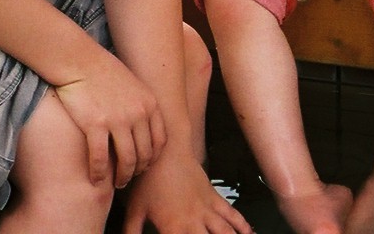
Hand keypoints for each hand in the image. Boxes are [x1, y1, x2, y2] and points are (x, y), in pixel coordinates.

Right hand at [52, 55, 168, 187]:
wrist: (80, 61)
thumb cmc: (103, 72)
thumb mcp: (133, 85)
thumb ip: (141, 105)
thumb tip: (142, 127)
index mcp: (149, 103)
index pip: (160, 140)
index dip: (153, 158)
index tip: (144, 166)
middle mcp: (138, 113)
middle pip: (145, 153)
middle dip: (137, 171)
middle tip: (128, 179)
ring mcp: (118, 119)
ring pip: (126, 160)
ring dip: (122, 177)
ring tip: (116, 184)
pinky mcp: (96, 124)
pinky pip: (101, 158)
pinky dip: (99, 172)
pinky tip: (95, 179)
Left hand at [121, 152, 251, 233]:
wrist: (166, 148)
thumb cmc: (147, 178)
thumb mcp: (133, 210)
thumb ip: (130, 233)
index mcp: (174, 228)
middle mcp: (194, 221)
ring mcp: (207, 209)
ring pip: (226, 233)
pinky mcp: (213, 197)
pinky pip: (232, 214)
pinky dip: (243, 226)